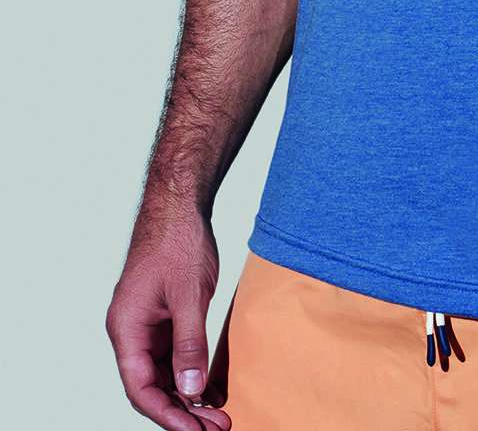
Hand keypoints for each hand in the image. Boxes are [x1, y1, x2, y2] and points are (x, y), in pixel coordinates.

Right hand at [105, 204, 232, 430]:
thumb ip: (189, 343)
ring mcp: (145, 324)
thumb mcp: (189, 295)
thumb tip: (190, 390)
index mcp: (126, 328)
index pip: (141, 389)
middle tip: (218, 428)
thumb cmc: (178, 242)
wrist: (178, 202)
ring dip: (188, 395)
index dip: (168, 416)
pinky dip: (191, 372)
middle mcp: (130, 331)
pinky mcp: (162, 315)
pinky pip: (173, 354)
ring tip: (218, 416)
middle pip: (152, 386)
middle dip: (182, 411)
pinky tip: (211, 388)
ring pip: (163, 373)